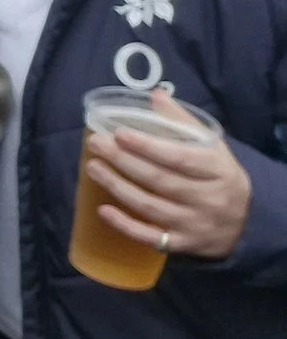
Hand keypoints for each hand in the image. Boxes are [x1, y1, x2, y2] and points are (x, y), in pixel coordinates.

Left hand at [85, 91, 249, 260]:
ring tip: (92, 168)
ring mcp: (196, 225)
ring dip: (118, 187)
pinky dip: (125, 225)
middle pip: (161, 181)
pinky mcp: (183, 244)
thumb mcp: (211, 147)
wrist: (246, 223)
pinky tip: (102, 210)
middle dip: (124, 161)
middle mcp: (209, 199)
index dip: (148, 146)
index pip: (181, 158)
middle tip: (96, 144)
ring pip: (151, 207)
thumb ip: (183, 122)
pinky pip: (151, 238)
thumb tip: (156, 94)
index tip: (119, 133)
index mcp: (219, 170)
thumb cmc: (219, 176)